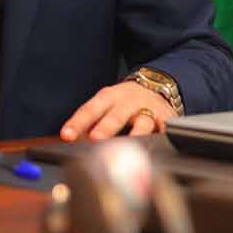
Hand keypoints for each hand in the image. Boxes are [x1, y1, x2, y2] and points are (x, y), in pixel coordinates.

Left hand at [59, 81, 173, 141]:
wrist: (155, 86)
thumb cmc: (124, 102)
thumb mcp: (105, 104)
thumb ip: (89, 122)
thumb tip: (68, 141)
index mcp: (108, 97)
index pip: (90, 110)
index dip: (78, 123)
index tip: (67, 135)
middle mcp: (128, 102)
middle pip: (115, 115)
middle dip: (105, 128)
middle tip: (95, 139)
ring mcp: (148, 110)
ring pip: (142, 123)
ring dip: (136, 135)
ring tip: (131, 147)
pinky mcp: (165, 118)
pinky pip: (165, 129)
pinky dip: (163, 137)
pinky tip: (160, 147)